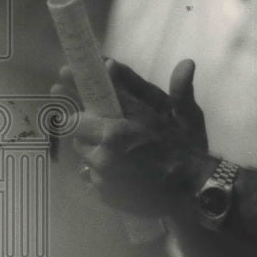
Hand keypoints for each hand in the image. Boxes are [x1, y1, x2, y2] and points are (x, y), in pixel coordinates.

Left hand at [51, 59, 211, 216]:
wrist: (194, 193)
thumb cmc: (190, 153)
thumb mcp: (189, 118)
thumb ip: (179, 91)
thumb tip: (187, 62)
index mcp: (118, 131)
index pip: (77, 114)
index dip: (69, 98)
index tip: (62, 83)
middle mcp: (104, 153)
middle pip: (75, 133)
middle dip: (85, 125)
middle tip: (100, 123)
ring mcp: (102, 177)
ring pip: (83, 154)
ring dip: (93, 147)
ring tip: (116, 148)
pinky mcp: (104, 195)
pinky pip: (91, 176)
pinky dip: (101, 170)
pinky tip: (121, 168)